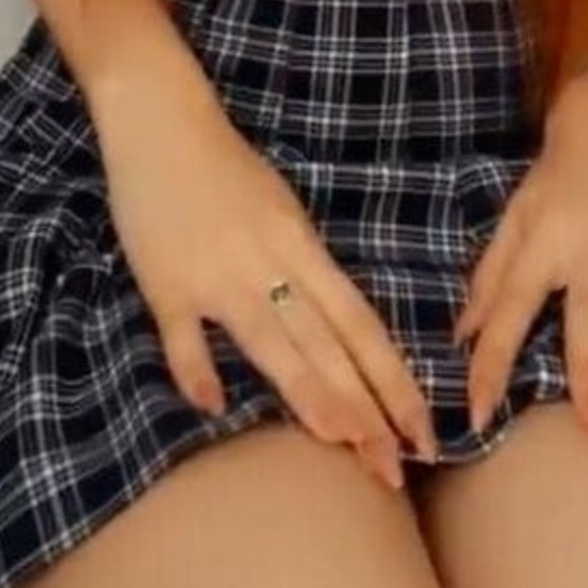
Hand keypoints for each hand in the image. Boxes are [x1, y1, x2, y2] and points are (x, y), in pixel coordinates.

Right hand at [92, 56, 438, 491]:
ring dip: (310, 392)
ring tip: (342, 443)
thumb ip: (303, 270)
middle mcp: (270, 264)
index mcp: (302, 246)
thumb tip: (334, 330)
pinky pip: (184, 333)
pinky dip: (197, 368)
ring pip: (273, 340)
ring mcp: (218, 274)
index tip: (426, 431)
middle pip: (328, 344)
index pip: (361, 325)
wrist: (161, 119)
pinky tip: (214, 408)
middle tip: (396, 468)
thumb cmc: (224, 167)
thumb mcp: (280, 212)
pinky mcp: (167, 282)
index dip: (395, 381)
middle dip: (365, 409)